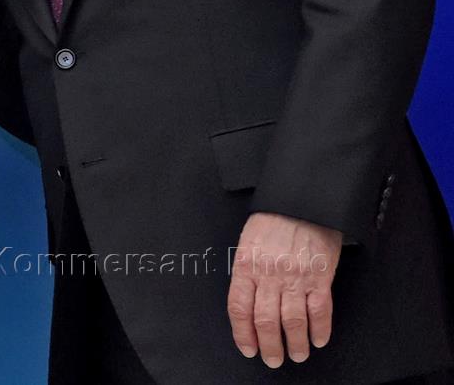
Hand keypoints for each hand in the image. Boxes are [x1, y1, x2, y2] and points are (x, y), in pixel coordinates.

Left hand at [227, 211, 342, 368]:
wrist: (301, 200)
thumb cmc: (273, 219)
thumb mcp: (249, 241)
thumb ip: (248, 271)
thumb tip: (247, 301)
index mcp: (247, 265)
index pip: (239, 308)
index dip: (242, 334)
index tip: (247, 349)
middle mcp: (269, 274)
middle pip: (266, 321)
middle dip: (268, 346)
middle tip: (272, 360)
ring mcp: (295, 277)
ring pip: (293, 322)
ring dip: (295, 344)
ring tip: (296, 355)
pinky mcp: (320, 277)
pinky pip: (320, 311)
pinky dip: (319, 330)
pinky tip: (318, 340)